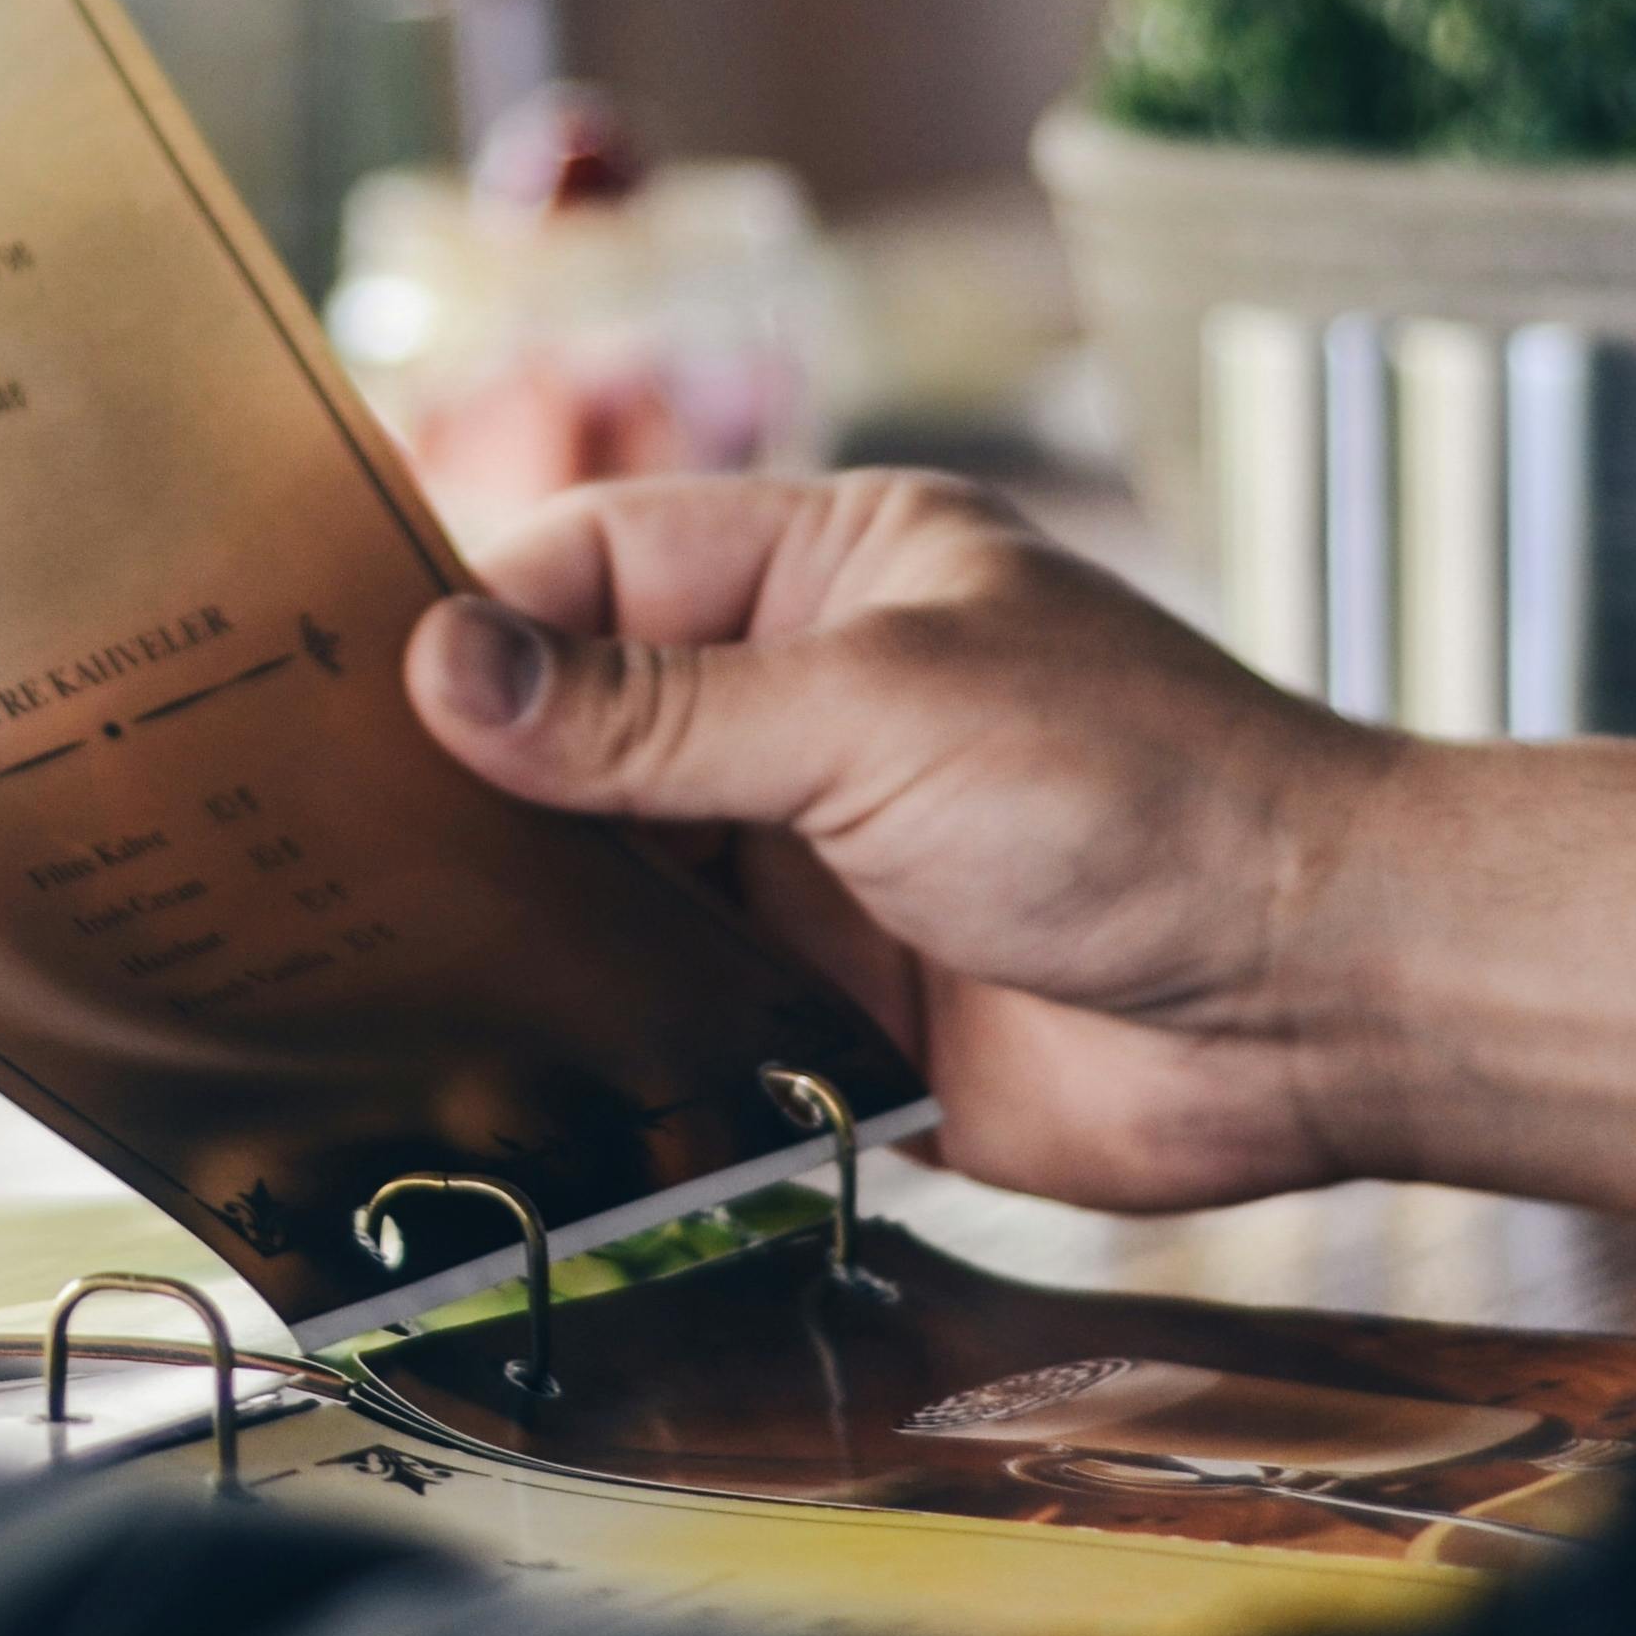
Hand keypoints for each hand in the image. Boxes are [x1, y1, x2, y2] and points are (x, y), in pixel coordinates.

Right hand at [402, 471, 1635, 1220]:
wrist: (1320, 1003)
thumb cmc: (1146, 795)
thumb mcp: (874, 717)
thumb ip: (649, 713)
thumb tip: (443, 667)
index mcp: (827, 577)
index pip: (596, 569)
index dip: (473, 627)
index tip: (340, 698)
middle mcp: (807, 710)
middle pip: (583, 731)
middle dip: (473, 786)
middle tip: (315, 844)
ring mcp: (815, 864)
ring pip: (615, 880)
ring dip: (527, 923)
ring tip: (371, 960)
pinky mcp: (830, 1010)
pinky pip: (676, 1015)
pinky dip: (599, 1041)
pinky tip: (496, 1065)